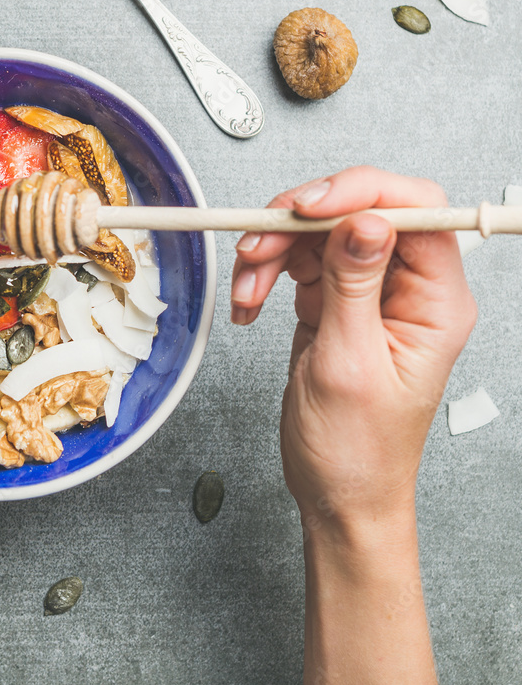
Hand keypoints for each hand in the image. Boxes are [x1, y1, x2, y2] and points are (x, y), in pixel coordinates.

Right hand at [231, 166, 475, 528]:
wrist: (337, 492)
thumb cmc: (359, 449)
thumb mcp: (349, 365)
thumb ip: (353, 285)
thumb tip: (365, 219)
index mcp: (436, 302)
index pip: (414, 211)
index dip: (361, 193)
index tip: (309, 206)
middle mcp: (407, 289)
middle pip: (357, 211)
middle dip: (299, 224)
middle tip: (258, 244)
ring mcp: (369, 293)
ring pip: (318, 233)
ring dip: (272, 252)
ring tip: (248, 289)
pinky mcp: (336, 301)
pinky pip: (296, 262)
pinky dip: (264, 275)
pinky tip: (250, 302)